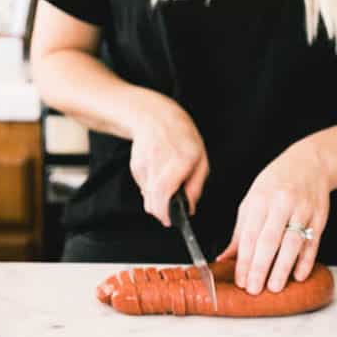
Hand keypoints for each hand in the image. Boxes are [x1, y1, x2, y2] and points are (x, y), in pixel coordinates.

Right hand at [126, 91, 208, 226]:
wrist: (155, 117)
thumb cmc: (182, 137)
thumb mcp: (200, 159)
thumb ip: (196, 186)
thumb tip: (190, 208)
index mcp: (180, 161)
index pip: (165, 193)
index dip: (165, 212)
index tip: (170, 220)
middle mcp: (159, 163)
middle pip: (152, 200)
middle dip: (160, 211)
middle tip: (169, 212)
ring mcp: (145, 165)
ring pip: (147, 196)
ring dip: (156, 199)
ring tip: (166, 187)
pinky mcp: (135, 167)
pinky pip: (143, 187)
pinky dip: (151, 188)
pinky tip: (158, 175)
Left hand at [216, 140, 331, 294]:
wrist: (310, 164)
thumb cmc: (276, 183)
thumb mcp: (253, 200)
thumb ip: (240, 231)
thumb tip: (225, 258)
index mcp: (260, 199)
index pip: (250, 235)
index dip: (244, 260)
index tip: (241, 280)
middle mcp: (281, 204)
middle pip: (269, 240)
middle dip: (260, 268)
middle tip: (254, 289)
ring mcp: (303, 211)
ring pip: (292, 243)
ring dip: (283, 267)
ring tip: (274, 287)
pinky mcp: (320, 217)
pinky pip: (313, 242)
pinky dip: (306, 260)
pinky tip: (298, 275)